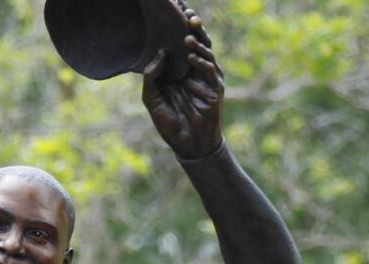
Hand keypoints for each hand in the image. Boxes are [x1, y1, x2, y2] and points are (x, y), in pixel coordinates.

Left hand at [142, 7, 223, 160]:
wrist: (187, 145)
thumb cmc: (170, 123)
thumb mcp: (152, 98)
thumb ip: (152, 76)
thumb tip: (161, 52)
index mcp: (179, 69)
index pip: (181, 42)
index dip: (180, 26)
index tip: (176, 9)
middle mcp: (194, 70)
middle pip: (197, 42)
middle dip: (193, 26)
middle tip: (187, 13)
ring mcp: (207, 78)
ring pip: (206, 53)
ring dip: (199, 43)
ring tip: (188, 35)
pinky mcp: (216, 89)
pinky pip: (210, 72)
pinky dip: (202, 63)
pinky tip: (192, 57)